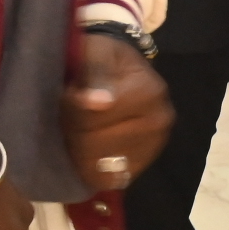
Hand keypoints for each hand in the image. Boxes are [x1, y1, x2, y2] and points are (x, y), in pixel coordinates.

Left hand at [64, 31, 172, 193]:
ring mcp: (156, 143)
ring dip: (83, 151)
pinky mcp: (148, 160)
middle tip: (72, 113)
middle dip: (75, 132)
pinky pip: (115, 176)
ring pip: (104, 164)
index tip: (68, 95)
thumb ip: (95, 74)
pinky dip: (97, 167)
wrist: (122, 69)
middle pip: (98, 143)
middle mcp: (160, 119)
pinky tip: (91, 149)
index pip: (95, 118)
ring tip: (81, 128)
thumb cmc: (104, 58)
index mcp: (149, 91)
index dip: (71, 109)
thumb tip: (100, 103)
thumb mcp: (95, 54)